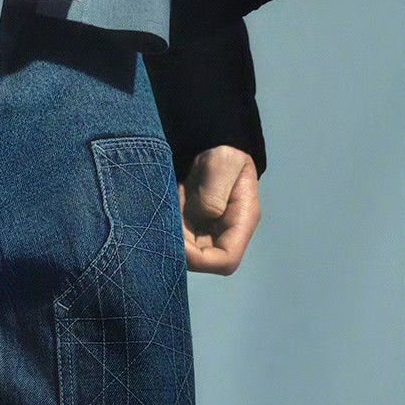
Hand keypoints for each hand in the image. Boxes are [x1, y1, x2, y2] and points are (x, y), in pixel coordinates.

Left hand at [178, 145, 260, 274]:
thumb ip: (214, 192)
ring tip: (168, 203)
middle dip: (180, 245)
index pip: (226, 260)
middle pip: (203, 259)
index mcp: (241, 222)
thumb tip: (204, 215)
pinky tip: (165, 202)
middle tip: (164, 219)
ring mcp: (208, 229)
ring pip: (187, 248)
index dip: (201, 260)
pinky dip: (167, 222)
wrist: (213, 144)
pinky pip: (178, 233)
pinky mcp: (193, 222)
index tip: (178, 242)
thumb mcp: (223, 164)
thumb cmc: (224, 155)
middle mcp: (224, 232)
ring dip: (171, 232)